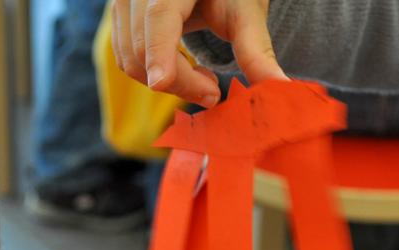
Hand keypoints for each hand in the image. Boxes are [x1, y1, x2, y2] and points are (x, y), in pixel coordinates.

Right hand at [111, 0, 286, 105]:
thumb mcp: (246, 13)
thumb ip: (257, 51)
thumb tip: (280, 88)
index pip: (159, 15)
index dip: (159, 51)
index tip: (162, 83)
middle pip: (142, 45)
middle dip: (177, 80)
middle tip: (214, 92)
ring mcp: (122, 2)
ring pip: (129, 58)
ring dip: (166, 81)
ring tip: (203, 79)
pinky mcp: (118, 17)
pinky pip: (125, 58)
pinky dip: (154, 73)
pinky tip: (182, 68)